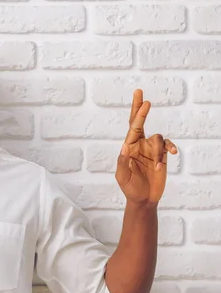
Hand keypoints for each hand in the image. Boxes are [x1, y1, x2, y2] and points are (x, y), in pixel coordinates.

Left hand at [115, 89, 177, 204]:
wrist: (143, 199)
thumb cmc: (130, 188)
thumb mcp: (123, 177)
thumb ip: (123, 163)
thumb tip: (124, 147)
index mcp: (128, 147)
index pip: (133, 127)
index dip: (138, 114)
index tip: (143, 102)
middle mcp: (139, 145)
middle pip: (139, 122)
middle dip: (139, 108)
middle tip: (139, 93)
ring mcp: (151, 149)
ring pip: (159, 138)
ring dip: (160, 151)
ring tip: (158, 167)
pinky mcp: (161, 155)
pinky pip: (167, 146)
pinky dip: (169, 149)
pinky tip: (170, 156)